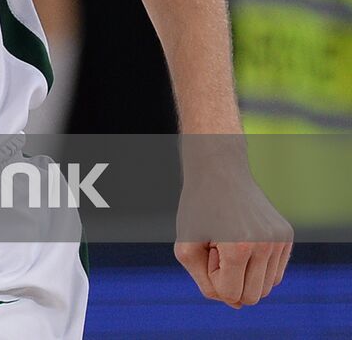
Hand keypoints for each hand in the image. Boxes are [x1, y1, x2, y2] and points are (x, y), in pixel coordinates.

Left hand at [174, 157, 292, 307]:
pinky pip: (276, 272)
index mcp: (238, 248)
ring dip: (245, 272)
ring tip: (231, 242)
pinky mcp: (287, 235)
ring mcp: (281, 240)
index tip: (208, 249)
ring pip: (267, 287)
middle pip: (253, 296)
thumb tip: (236, 304)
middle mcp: (266, 245)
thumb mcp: (186, 246)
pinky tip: (243, 240)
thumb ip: (205, 283)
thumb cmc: (198, 208)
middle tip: (219, 247)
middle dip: (231, 278)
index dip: (213, 277)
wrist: (219, 170)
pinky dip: (258, 266)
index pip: (231, 294)